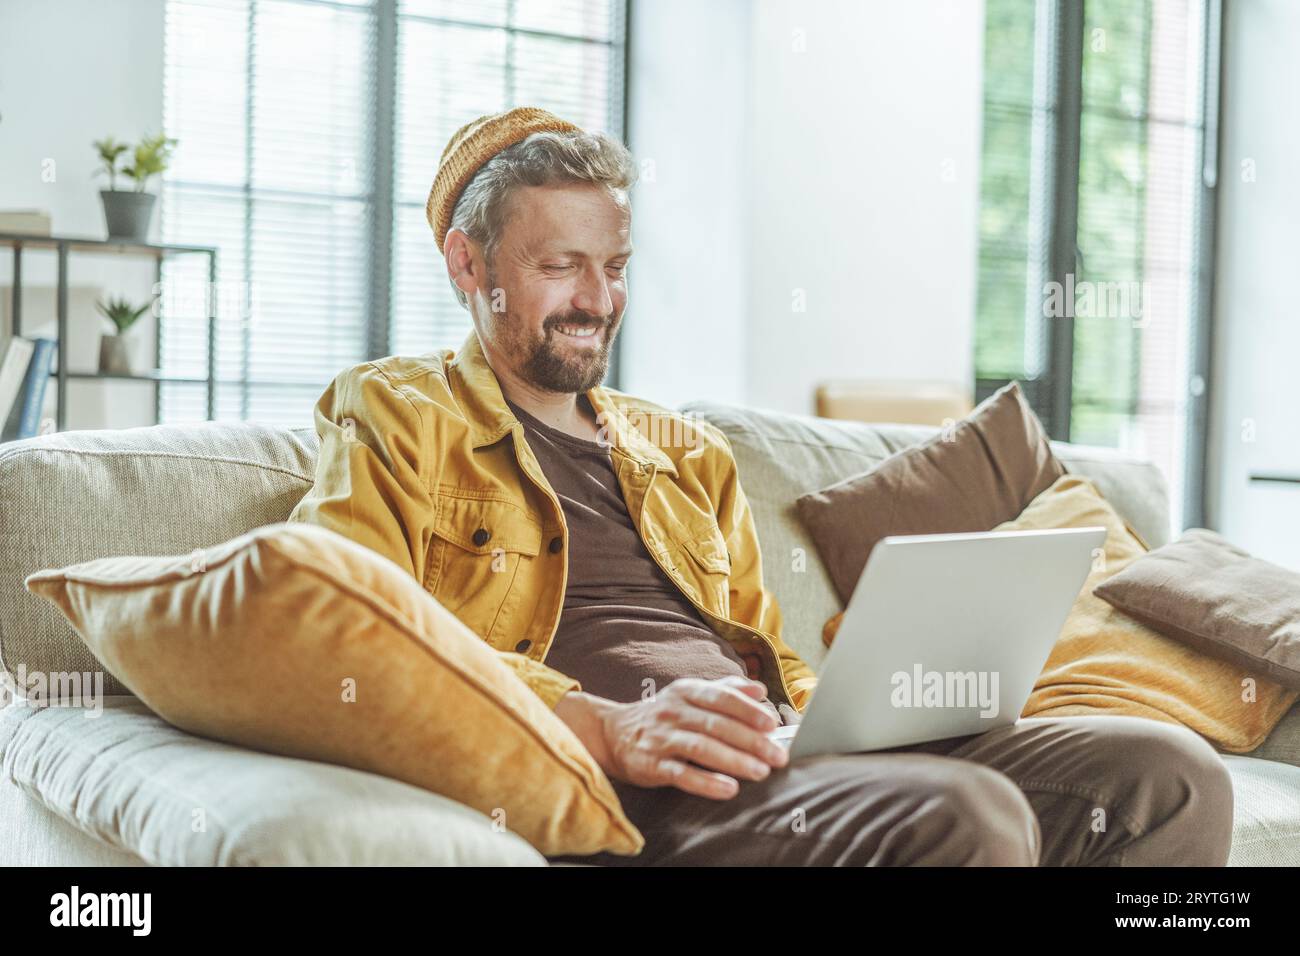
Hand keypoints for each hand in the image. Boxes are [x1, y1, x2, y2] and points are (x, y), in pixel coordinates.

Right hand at [554, 676, 789, 799]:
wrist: (613, 734)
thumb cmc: (665, 716)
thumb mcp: (691, 695)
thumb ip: (726, 689)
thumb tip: (759, 689)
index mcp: (687, 691)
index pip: (721, 697)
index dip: (748, 710)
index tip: (772, 723)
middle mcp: (674, 711)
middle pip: (716, 724)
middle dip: (751, 741)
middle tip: (778, 756)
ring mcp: (662, 738)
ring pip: (701, 748)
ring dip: (734, 761)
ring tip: (760, 772)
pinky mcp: (651, 764)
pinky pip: (681, 774)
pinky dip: (706, 782)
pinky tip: (728, 789)